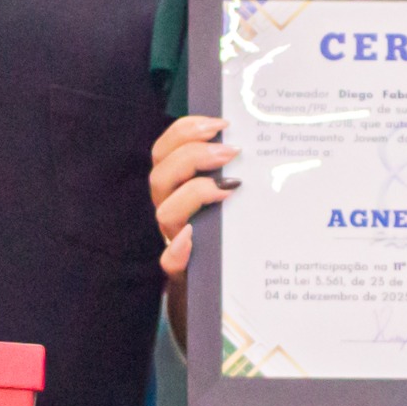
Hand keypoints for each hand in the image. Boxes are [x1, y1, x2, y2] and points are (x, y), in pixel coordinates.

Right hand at [151, 112, 235, 277]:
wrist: (220, 282)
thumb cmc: (230, 229)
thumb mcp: (232, 196)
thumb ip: (233, 171)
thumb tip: (245, 143)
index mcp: (176, 185)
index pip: (166, 149)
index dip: (186, 130)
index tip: (221, 123)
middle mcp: (169, 207)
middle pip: (161, 173)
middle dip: (193, 155)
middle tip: (230, 152)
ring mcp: (173, 236)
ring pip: (165, 210)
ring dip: (193, 193)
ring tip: (227, 188)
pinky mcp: (180, 268)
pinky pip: (169, 259)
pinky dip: (179, 248)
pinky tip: (192, 238)